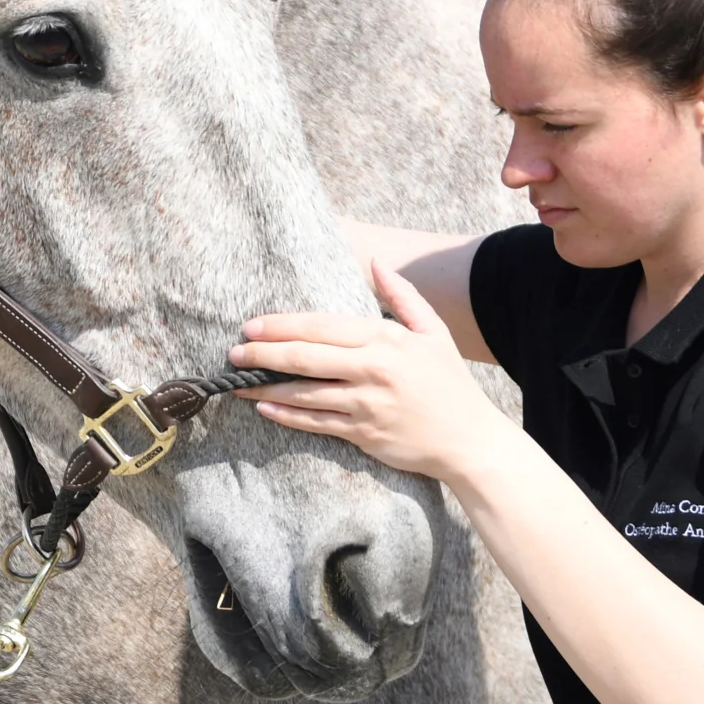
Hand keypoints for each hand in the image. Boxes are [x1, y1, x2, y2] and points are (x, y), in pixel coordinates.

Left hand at [228, 259, 521, 483]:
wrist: (470, 440)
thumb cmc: (450, 383)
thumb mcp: (434, 333)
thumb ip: (403, 296)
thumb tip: (377, 262)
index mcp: (386, 339)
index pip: (321, 326)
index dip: (282, 326)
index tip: (251, 326)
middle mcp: (373, 370)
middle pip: (304, 357)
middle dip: (262, 354)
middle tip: (233, 354)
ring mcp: (366, 404)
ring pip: (304, 393)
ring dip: (266, 387)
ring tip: (238, 383)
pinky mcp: (363, 434)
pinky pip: (316, 423)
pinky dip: (286, 415)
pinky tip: (265, 408)